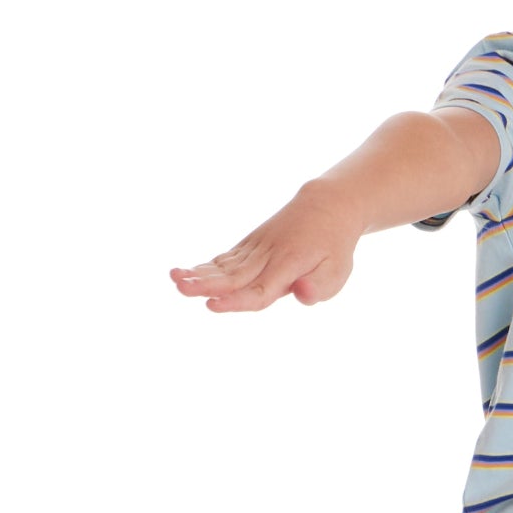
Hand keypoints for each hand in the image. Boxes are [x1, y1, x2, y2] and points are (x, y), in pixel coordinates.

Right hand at [168, 188, 360, 311]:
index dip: (235, 301)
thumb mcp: (338, 270)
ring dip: (198, 273)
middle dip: (205, 285)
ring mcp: (255, 250)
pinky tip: (185, 274)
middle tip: (180, 289)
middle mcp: (266, 257)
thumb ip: (320, 286)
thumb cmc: (333, 246)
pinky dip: (206, 266)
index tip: (211, 305)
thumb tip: (300, 295)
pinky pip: (225, 259)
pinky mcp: (250, 246)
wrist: (325, 206)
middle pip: (233, 277)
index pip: (258, 290)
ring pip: (224, 266)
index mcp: (287, 265)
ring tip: (173, 279)